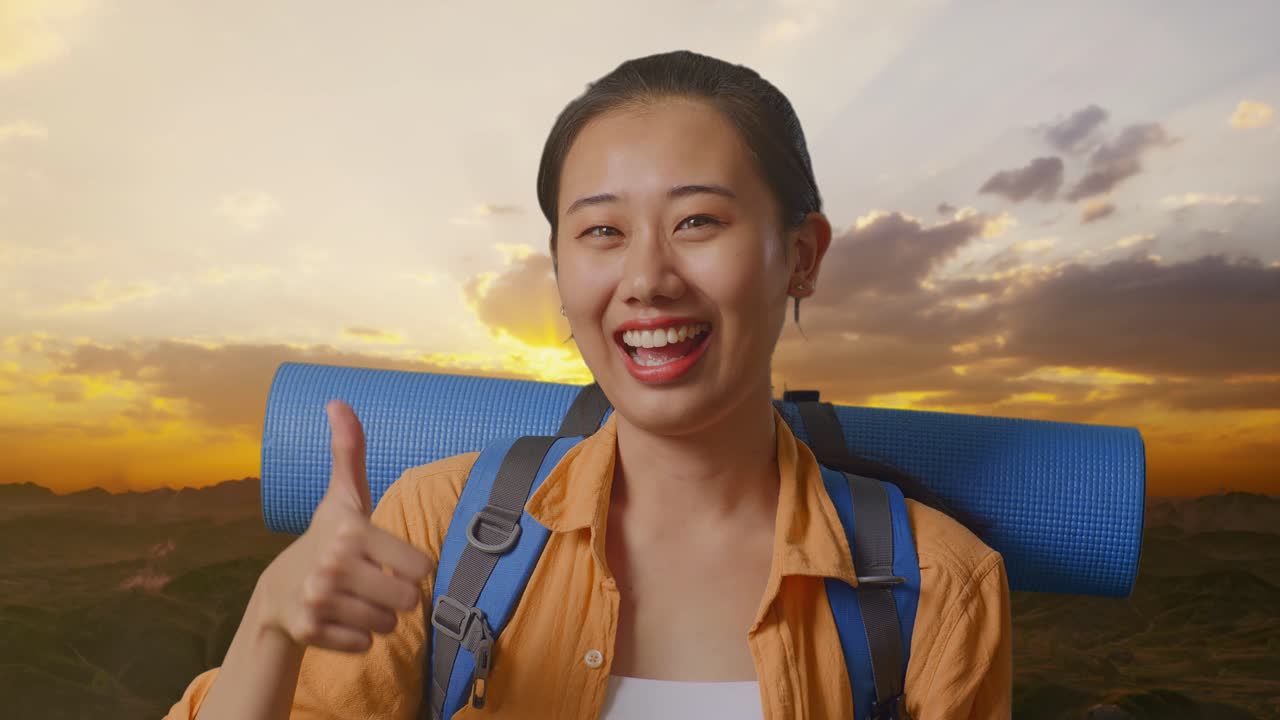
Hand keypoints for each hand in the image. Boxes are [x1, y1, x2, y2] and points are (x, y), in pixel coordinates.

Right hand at [255, 399, 432, 651]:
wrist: (277, 591)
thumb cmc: (326, 538)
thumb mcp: (343, 496)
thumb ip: (350, 451)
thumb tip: (338, 401)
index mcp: (352, 531)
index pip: (421, 566)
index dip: (410, 567)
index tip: (387, 559)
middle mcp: (333, 565)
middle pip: (409, 600)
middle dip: (397, 596)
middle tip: (373, 583)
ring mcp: (319, 600)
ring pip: (388, 625)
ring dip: (379, 617)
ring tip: (356, 599)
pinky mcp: (310, 631)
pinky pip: (364, 645)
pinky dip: (358, 638)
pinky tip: (340, 619)